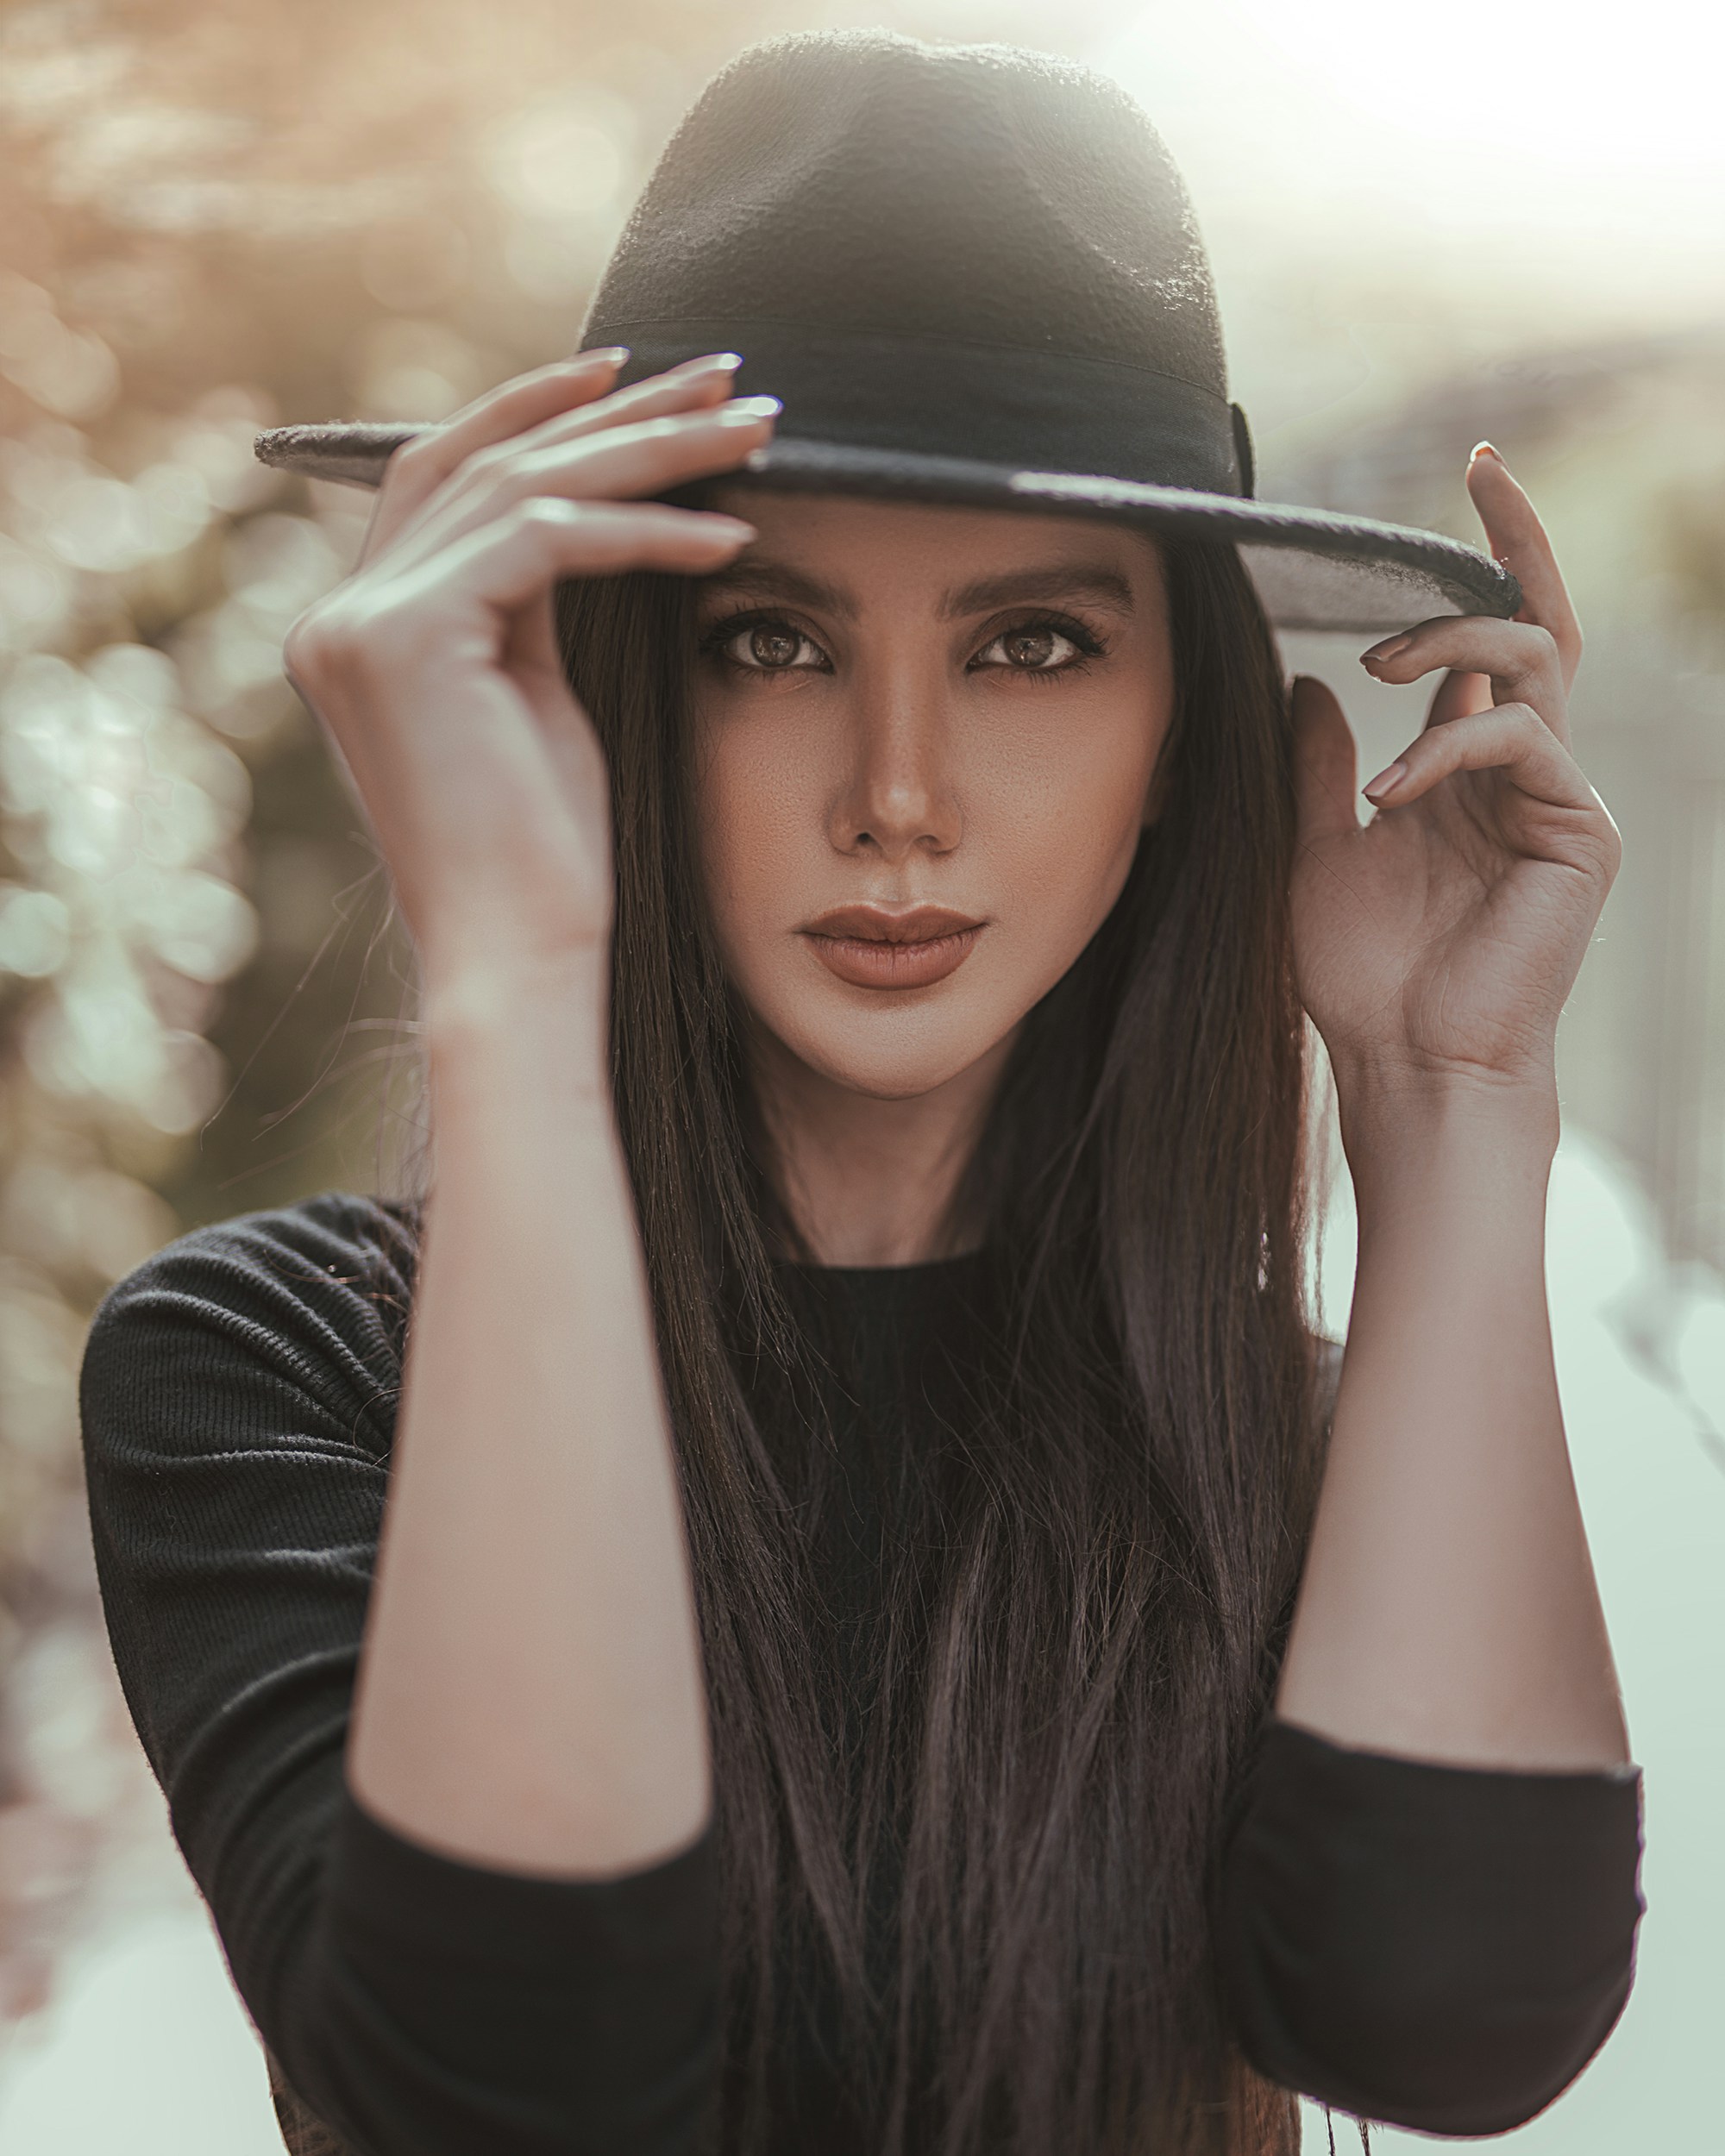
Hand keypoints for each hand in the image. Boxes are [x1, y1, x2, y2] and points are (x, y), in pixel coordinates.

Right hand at [282, 349, 775, 997]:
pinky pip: (547, 540)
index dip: (538, 411)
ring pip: (524, 485)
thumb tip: (582, 519)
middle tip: (726, 377)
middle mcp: (341, 613)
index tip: (637, 375)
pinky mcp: (408, 638)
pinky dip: (646, 530)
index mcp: (360, 627)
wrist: (517, 956)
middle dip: (616, 410)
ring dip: (653, 450)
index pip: (447, 477)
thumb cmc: (546, 859)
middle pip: (486, 460)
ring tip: (756, 435)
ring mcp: (361, 623)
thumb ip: (530, 605)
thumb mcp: (537, 702)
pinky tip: (732, 536)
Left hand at [1289, 446, 1619, 1109]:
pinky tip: (1390, 789)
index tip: (1470, 472)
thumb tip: (1307, 682)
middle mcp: (1525, 772)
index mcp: (1471, 770)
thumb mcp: (1318, 850)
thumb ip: (1322, 768)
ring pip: (1535, 662)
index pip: (1490, 642)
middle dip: (1517, 541)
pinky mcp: (1581, 832)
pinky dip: (1448, 746)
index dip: (1485, 560)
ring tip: (1380, 664)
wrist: (1406, 1063)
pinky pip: (1522, 742)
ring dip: (1454, 641)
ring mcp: (1560, 798)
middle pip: (1543, 625)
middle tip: (1474, 479)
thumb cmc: (1365, 976)